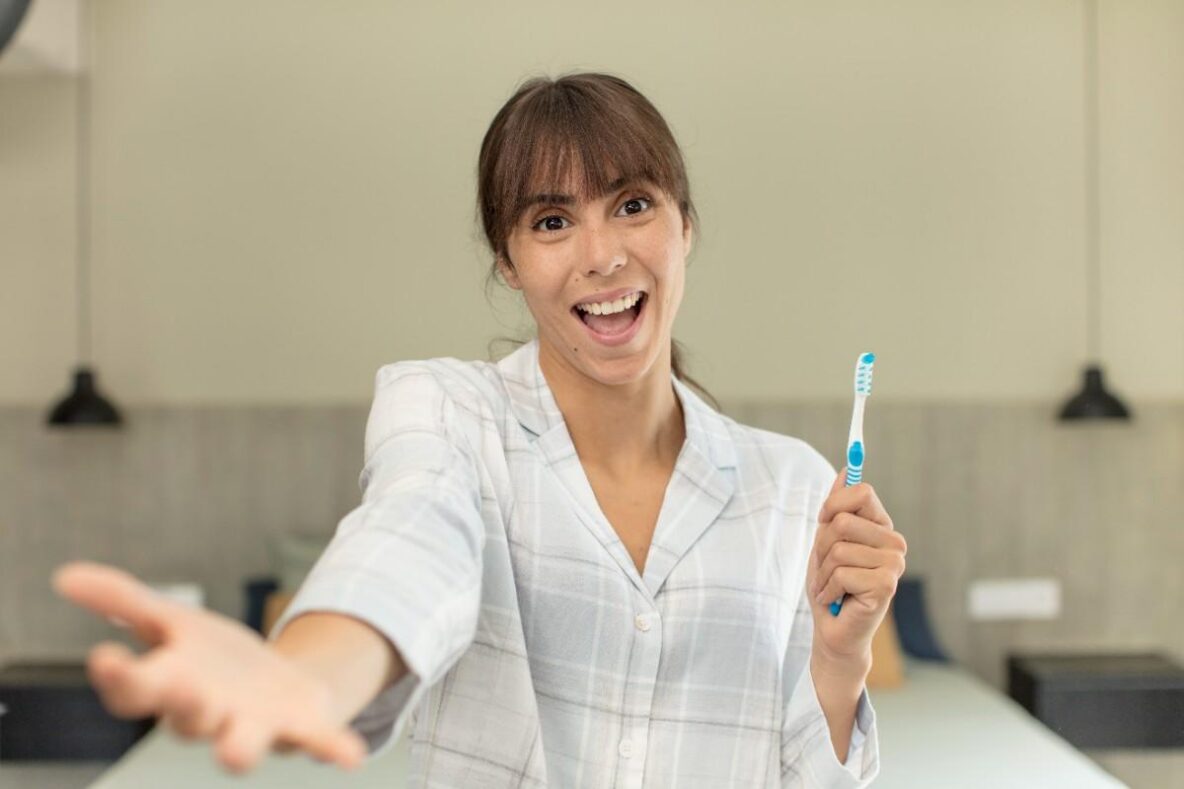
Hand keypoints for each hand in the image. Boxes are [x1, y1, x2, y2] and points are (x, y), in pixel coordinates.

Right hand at [51, 561, 366, 773]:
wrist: (274, 684)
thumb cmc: (210, 658)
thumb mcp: (171, 620)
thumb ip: (123, 600)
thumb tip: (65, 576)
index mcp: (173, 685)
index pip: (135, 689)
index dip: (119, 676)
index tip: (104, 657)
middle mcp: (208, 714)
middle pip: (186, 718)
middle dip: (181, 706)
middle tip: (179, 688)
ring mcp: (255, 726)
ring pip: (240, 744)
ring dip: (238, 747)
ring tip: (234, 754)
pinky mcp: (301, 728)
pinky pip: (316, 743)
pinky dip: (331, 749)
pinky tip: (350, 756)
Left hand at [805, 469, 906, 671]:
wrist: (833, 630)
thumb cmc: (830, 585)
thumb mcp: (826, 541)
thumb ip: (836, 507)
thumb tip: (845, 470)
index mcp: (881, 527)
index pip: (861, 492)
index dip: (833, 504)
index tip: (823, 521)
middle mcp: (894, 543)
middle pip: (843, 520)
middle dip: (822, 546)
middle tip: (825, 567)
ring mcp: (894, 564)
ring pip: (839, 549)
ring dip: (823, 572)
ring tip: (829, 587)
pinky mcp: (886, 585)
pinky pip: (842, 573)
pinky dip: (828, 589)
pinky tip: (836, 599)